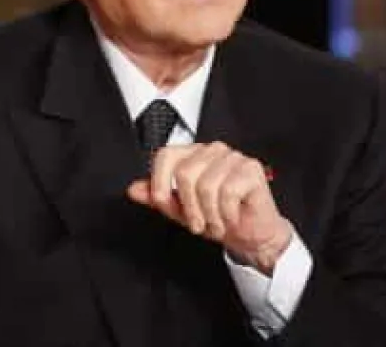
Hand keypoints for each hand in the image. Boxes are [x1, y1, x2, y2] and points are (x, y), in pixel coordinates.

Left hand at [126, 142, 291, 274]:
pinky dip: (226, 214)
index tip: (163, 203)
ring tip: (216, 223)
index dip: (159, 181)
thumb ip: (158, 198)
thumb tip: (134, 189)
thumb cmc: (218, 218)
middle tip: (199, 223)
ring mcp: (233, 157)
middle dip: (189, 208)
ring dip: (210, 216)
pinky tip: (231, 218)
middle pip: (185, 173)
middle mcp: (213, 150)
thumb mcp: (181, 211)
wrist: (251, 235)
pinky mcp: (250, 169)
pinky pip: (228, 193)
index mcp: (193, 155)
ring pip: (206, 186)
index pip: (166, 155)